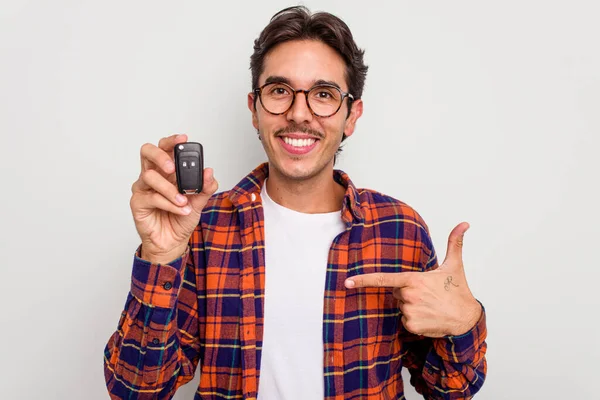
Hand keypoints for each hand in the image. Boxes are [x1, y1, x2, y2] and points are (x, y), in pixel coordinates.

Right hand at [130, 134, 218, 263]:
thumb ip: (205, 187)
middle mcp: (153, 176)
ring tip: (184, 201)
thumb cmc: (181, 218)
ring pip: (150, 176)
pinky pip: (152, 197)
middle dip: (160, 155)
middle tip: (173, 167)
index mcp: (167, 171)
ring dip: (170, 189)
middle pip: (147, 152)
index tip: (184, 138)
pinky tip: (181, 209)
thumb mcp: (199, 202)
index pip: (165, 148)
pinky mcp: (138, 203)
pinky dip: (169, 204)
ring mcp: (143, 188)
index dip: (172, 141)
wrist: (174, 242)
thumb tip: (209, 172)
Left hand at [344, 222, 481, 336]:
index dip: (363, 280)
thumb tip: (464, 223)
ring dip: (411, 306)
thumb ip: (455, 242)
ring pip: (401, 306)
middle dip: (408, 292)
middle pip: (396, 292)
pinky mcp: (411, 325)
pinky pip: (405, 320)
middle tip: (427, 293)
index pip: (383, 279)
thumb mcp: (455, 265)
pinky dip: (414, 319)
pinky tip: (428, 316)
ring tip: (430, 305)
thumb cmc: (458, 291)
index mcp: (413, 280)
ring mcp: (409, 312)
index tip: (347, 282)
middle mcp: (408, 296)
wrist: (467, 319)